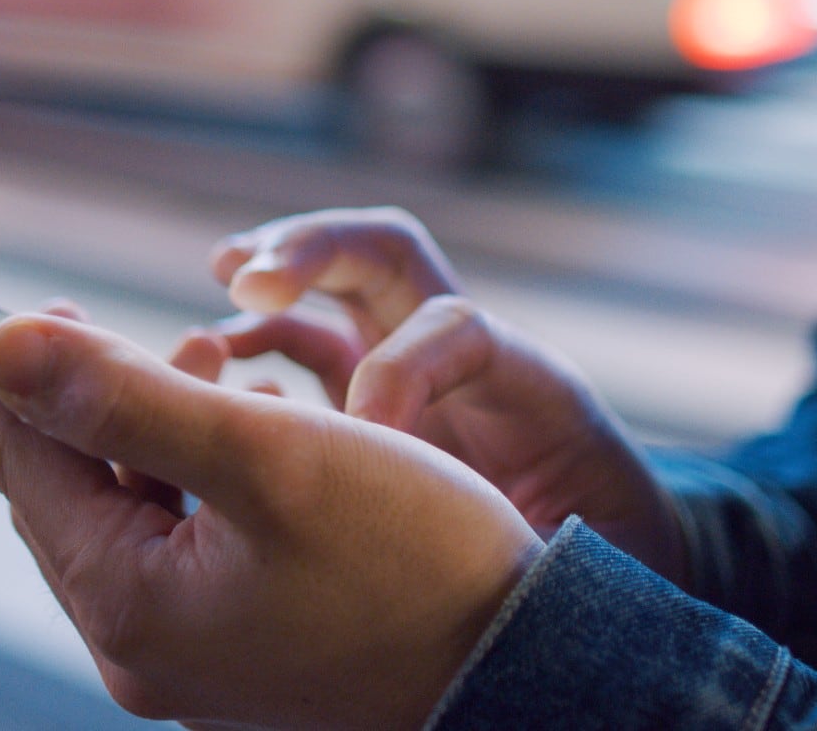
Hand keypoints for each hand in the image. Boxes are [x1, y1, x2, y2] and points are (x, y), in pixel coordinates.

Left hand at [0, 304, 540, 729]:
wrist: (526, 665)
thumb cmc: (415, 558)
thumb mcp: (270, 460)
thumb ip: (130, 400)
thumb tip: (5, 345)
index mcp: (132, 604)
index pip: (22, 464)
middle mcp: (147, 641)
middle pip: (68, 490)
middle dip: (73, 394)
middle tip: (77, 313)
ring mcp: (197, 650)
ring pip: (130, 509)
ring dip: (145, 424)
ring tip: (198, 360)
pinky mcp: (247, 640)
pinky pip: (183, 537)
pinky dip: (193, 471)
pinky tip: (242, 427)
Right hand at [209, 208, 687, 584]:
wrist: (602, 568)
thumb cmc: (597, 558)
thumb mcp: (582, 550)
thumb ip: (527, 538)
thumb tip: (457, 535)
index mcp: (527, 383)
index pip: (456, 327)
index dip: (400, 372)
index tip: (370, 447)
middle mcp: (461, 359)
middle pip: (388, 255)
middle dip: (317, 250)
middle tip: (250, 276)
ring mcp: (411, 372)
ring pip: (340, 284)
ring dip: (278, 269)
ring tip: (227, 272)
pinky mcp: (369, 405)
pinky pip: (306, 345)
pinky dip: (259, 337)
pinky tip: (214, 356)